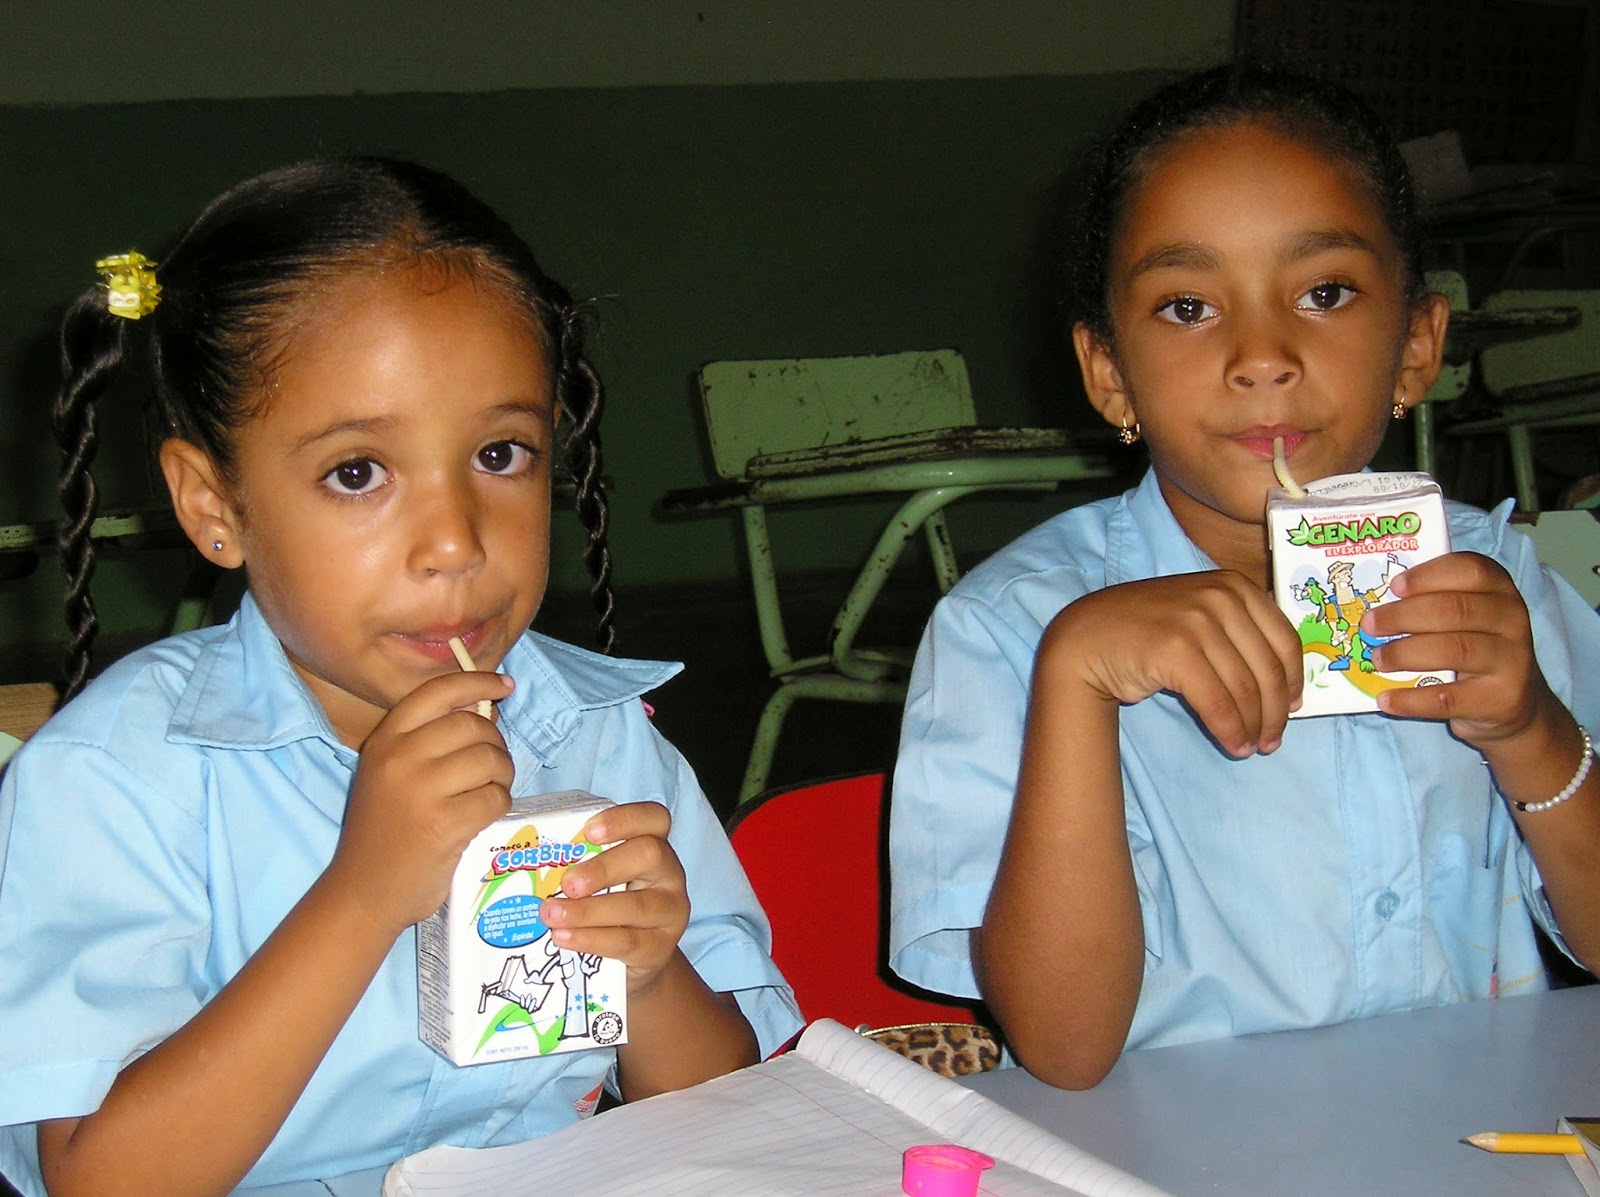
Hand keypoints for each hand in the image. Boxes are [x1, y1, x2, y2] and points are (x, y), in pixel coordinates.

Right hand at [328, 670, 515, 935]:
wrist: (362, 891)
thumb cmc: (384, 830)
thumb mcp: (388, 773)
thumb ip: (426, 739)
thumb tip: (483, 706)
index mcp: (385, 740)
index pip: (438, 691)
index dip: (477, 681)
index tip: (504, 685)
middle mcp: (399, 758)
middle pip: (473, 725)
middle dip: (495, 743)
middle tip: (492, 766)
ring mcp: (421, 791)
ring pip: (490, 759)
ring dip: (501, 775)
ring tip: (488, 791)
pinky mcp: (444, 824)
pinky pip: (495, 798)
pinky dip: (498, 805)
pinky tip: (482, 816)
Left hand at [538, 801, 688, 992]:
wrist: (631, 961)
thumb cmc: (607, 905)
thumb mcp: (599, 877)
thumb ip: (577, 861)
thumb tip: (521, 852)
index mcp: (653, 843)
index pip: (654, 818)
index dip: (624, 819)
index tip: (588, 831)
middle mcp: (668, 872)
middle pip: (649, 854)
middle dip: (603, 867)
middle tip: (567, 883)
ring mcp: (670, 911)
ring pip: (636, 905)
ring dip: (588, 910)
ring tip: (550, 915)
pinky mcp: (660, 948)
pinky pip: (628, 942)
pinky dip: (591, 940)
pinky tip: (563, 938)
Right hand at [1041, 571, 1302, 755]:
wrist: (1086, 638)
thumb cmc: (1145, 631)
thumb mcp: (1199, 615)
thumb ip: (1237, 631)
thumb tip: (1284, 683)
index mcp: (1234, 585)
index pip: (1284, 639)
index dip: (1294, 680)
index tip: (1293, 708)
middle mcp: (1220, 597)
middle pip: (1268, 668)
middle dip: (1276, 712)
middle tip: (1272, 740)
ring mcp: (1196, 621)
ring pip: (1245, 689)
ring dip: (1254, 726)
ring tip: (1252, 747)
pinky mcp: (1175, 649)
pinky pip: (1217, 701)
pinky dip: (1230, 729)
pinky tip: (1233, 745)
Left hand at [1363, 551, 1551, 746]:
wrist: (1513, 699)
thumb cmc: (1474, 646)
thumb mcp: (1464, 617)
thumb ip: (1432, 602)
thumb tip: (1377, 606)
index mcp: (1499, 589)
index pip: (1470, 570)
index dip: (1429, 576)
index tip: (1394, 586)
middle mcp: (1512, 620)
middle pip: (1454, 610)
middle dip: (1403, 615)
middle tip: (1369, 625)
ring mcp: (1512, 660)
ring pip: (1453, 650)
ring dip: (1404, 654)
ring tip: (1377, 659)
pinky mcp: (1501, 698)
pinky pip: (1449, 698)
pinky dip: (1411, 699)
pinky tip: (1386, 699)